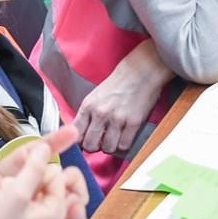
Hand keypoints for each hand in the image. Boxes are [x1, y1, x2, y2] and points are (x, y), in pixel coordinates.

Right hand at [0, 131, 89, 218]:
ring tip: (2, 200)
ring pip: (32, 176)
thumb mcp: (18, 191)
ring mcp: (36, 208)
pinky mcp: (22, 206)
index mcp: (57, 211)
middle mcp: (50, 210)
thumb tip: (45, 146)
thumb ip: (35, 167)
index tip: (19, 192)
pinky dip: (10, 186)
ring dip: (15, 181)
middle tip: (10, 198)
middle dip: (28, 177)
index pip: (56, 172)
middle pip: (47, 173)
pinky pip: (21, 183)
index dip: (36, 174)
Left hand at [74, 39, 172, 155]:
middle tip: (101, 141)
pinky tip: (125, 136)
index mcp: (88, 105)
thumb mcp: (96, 95)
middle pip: (90, 145)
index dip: (81, 141)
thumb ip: (88, 114)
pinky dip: (124, 144)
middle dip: (95, 146)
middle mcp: (100, 113)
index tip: (86, 140)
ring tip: (114, 139)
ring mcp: (117, 118)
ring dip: (111, 146)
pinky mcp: (133, 122)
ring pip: (108, 148)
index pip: (76, 133)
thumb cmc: (119, 82)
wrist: (141, 70)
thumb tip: (83, 134)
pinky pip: (124, 145)